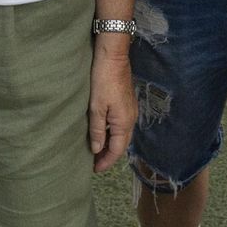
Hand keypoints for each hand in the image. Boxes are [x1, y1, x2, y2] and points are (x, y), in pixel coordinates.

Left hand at [88, 40, 135, 171]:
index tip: (95, 169)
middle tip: (95, 163)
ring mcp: (130, 110)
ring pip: (122, 134)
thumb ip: (97, 130)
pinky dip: (112, 133)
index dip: (107, 161)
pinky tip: (102, 132)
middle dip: (109, 155)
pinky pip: (121, 124)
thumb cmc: (103, 80)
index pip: (117, 150)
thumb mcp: (96, 107)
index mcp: (124, 122)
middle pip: (122, 144)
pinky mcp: (127, 102)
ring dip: (111, 144)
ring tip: (96, 150)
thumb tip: (97, 149)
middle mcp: (131, 118)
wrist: (113, 56)